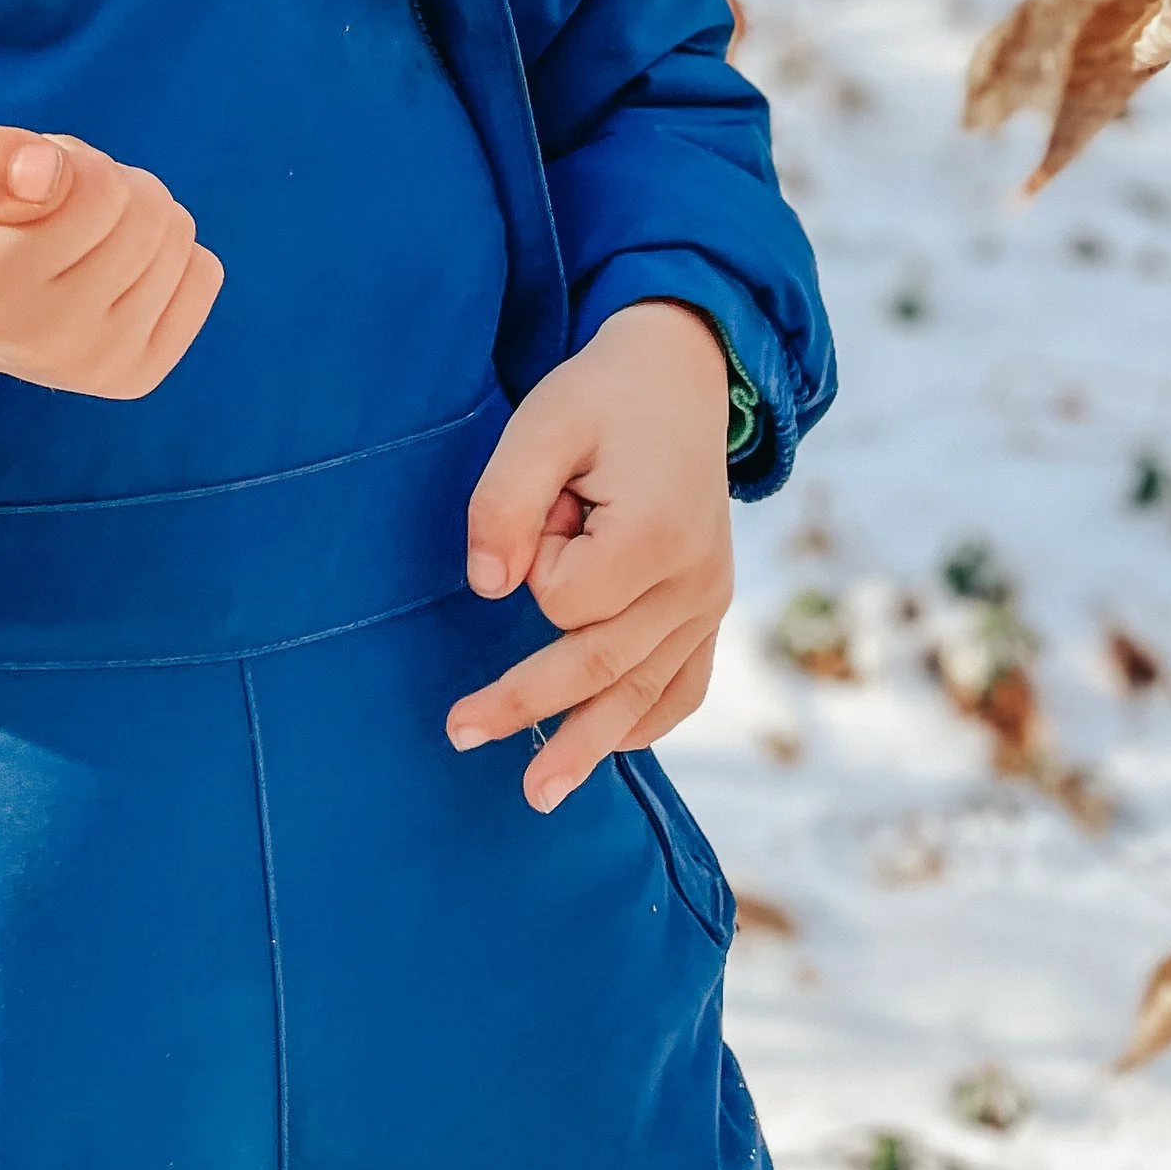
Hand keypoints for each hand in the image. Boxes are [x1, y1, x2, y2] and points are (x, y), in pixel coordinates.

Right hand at [0, 114, 223, 403]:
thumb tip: (48, 174)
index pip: (98, 187)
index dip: (68, 160)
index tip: (26, 186)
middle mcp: (42, 340)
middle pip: (145, 207)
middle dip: (105, 183)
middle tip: (53, 209)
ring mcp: (96, 366)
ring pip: (176, 234)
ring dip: (132, 215)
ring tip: (75, 237)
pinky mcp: (136, 375)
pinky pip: (202, 273)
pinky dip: (164, 252)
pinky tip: (109, 268)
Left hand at [444, 302, 733, 812]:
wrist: (684, 376)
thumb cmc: (603, 396)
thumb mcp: (541, 422)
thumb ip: (505, 504)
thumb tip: (488, 590)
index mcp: (656, 534)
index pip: (566, 596)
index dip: (533, 561)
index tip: (540, 509)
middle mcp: (694, 581)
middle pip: (600, 664)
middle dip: (528, 708)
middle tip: (459, 735)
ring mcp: (710, 602)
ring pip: (642, 692)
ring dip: (590, 745)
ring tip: (539, 793)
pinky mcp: (711, 607)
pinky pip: (684, 684)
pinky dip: (646, 719)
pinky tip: (610, 749)